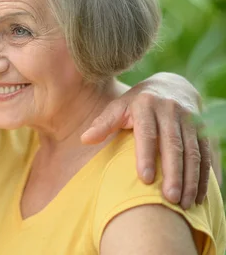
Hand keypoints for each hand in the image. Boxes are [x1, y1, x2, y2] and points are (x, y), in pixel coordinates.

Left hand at [81, 73, 208, 209]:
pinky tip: (198, 196)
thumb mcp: (118, 107)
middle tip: (170, 199)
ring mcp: (190, 119)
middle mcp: (170, 110)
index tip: (145, 180)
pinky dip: (204, 177)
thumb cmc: (136, 103)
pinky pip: (206, 154)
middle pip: (173, 145)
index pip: (147, 133)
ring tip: (184, 204)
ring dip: (191, 179)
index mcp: (145, 105)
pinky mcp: (204, 129)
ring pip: (193, 152)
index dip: (146, 156)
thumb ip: (103, 123)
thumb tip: (84, 139)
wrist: (172, 85)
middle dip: (173, 173)